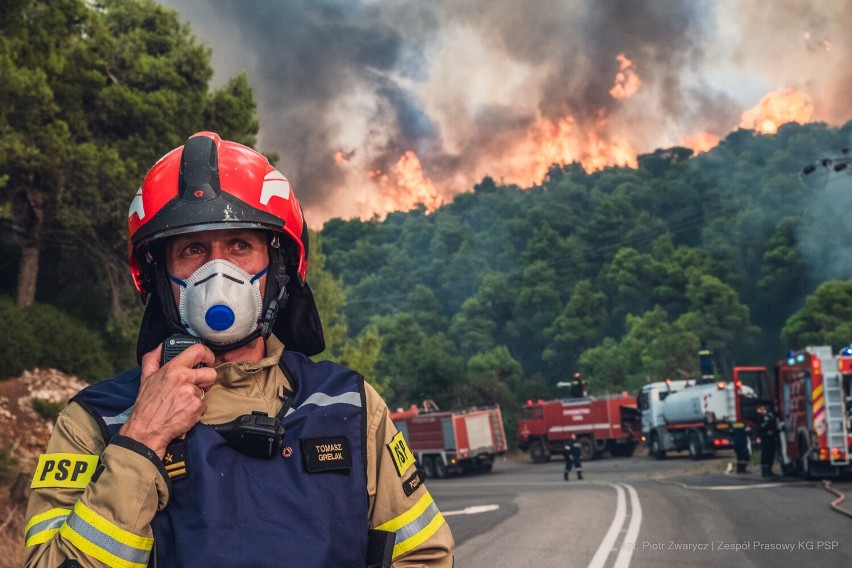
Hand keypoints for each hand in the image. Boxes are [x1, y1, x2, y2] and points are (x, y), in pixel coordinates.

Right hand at [119, 343, 216, 457]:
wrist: (147, 429)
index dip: (207, 354)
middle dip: (207, 379)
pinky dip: (196, 408)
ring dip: (198, 396)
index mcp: (173, 369)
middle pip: (211, 372)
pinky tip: (184, 410)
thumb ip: (153, 358)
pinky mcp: (197, 407)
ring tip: (183, 401)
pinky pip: (204, 404)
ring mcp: (192, 393)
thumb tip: (161, 347)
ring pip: (206, 390)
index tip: (208, 359)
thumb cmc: (147, 405)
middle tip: (197, 385)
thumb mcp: (146, 377)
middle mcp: (184, 379)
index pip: (197, 351)